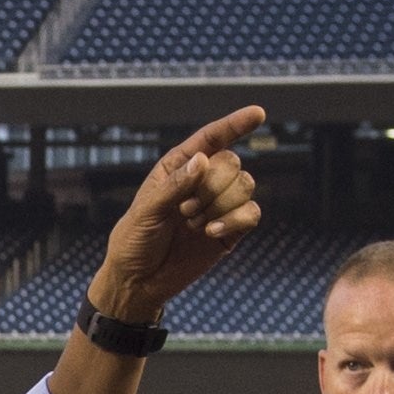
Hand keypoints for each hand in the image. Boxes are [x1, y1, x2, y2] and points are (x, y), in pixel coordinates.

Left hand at [91, 108, 263, 317]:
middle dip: (212, 186)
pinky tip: (211, 233)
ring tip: (193, 223)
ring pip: (246, 185)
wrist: (141, 280)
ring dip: (220, 204)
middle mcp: (203, 181)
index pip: (212, 138)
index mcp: (180, 166)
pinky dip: (234, 220)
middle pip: (232, 163)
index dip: (236, 124)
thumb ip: (175, 185)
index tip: (258, 113)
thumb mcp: (147, 209)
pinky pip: (251, 213)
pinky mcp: (231, 230)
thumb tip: (204, 160)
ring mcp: (219, 205)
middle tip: (185, 210)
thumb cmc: (135, 239)